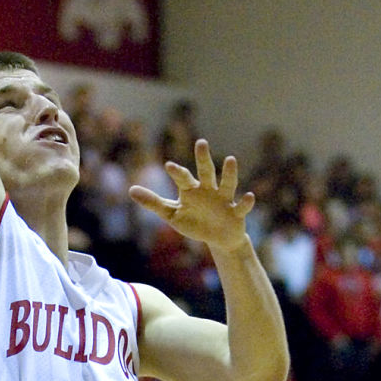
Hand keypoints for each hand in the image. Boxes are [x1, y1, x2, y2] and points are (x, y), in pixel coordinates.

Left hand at [129, 140, 253, 253]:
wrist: (218, 238)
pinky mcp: (236, 213)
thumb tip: (131, 190)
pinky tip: (250, 196)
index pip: (183, 178)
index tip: (169, 166)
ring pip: (228, 183)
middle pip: (206, 172)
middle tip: (201, 143)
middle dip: (203, 159)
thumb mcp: (172, 214)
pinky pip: (241, 206)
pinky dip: (246, 202)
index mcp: (192, 190)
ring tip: (230, 160)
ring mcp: (224, 200)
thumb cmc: (194, 222)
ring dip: (229, 173)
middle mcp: (209, 190)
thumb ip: (153, 202)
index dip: (177, 172)